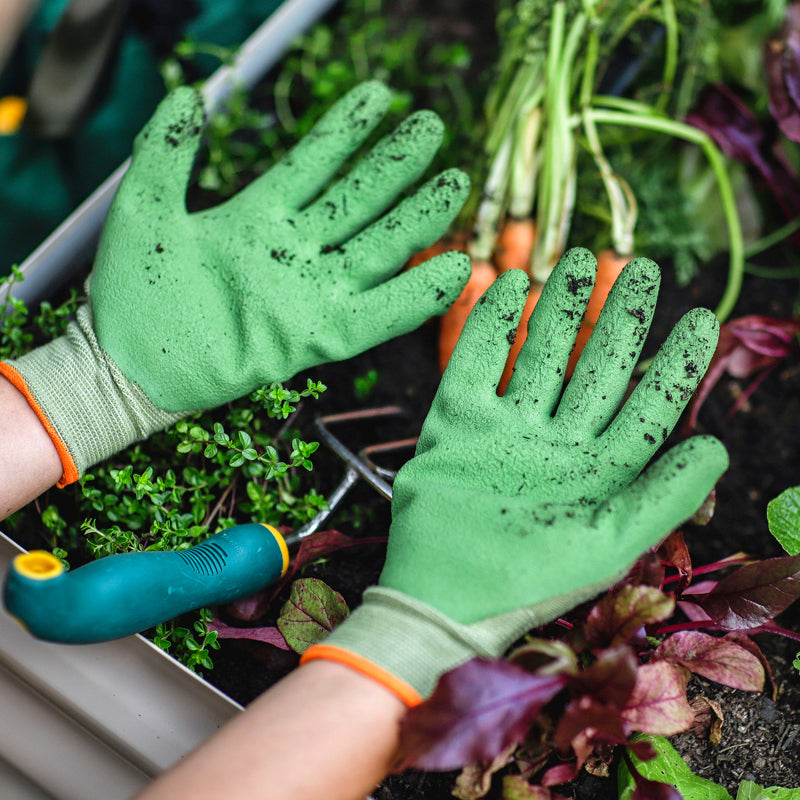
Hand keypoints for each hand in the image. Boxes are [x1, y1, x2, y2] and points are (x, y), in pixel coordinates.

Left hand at [92, 81, 470, 410]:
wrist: (127, 363)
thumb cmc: (131, 292)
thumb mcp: (144, 207)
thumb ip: (166, 150)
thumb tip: (187, 93)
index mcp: (255, 217)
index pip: (313, 163)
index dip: (345, 129)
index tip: (379, 93)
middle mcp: (291, 252)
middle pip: (356, 201)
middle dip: (395, 165)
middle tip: (431, 126)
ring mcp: (307, 294)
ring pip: (376, 249)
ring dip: (416, 218)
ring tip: (453, 181)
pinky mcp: (315, 338)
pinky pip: (378, 316)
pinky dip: (416, 296)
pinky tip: (455, 268)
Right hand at [303, 248, 728, 700]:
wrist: (441, 597)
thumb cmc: (529, 580)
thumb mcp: (610, 544)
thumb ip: (666, 496)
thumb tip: (719, 445)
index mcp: (597, 473)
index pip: (646, 407)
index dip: (676, 363)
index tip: (702, 316)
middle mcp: (555, 445)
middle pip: (595, 369)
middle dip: (621, 319)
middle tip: (645, 267)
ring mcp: (505, 430)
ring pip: (539, 356)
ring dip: (561, 308)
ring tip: (582, 260)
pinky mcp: (456, 422)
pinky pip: (474, 361)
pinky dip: (488, 323)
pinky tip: (509, 285)